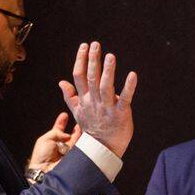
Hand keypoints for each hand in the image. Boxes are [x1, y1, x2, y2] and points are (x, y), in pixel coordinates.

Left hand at [28, 111, 82, 172]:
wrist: (45, 171)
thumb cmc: (41, 156)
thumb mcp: (45, 139)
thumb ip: (56, 132)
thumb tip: (68, 136)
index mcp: (51, 141)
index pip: (58, 129)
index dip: (61, 122)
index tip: (64, 114)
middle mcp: (60, 146)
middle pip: (70, 135)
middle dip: (74, 128)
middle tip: (79, 121)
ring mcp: (68, 152)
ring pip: (76, 140)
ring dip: (79, 133)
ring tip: (81, 126)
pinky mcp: (74, 157)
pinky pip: (80, 147)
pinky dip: (82, 140)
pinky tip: (84, 133)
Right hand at [58, 41, 137, 158]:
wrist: (103, 149)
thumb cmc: (92, 128)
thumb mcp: (78, 112)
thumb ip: (70, 96)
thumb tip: (61, 82)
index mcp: (84, 100)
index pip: (79, 77)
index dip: (81, 60)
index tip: (84, 46)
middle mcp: (94, 102)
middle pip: (91, 79)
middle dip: (93, 61)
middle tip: (96, 44)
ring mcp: (107, 108)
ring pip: (106, 87)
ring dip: (108, 71)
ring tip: (110, 56)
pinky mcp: (121, 114)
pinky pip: (125, 99)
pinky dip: (129, 87)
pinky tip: (132, 75)